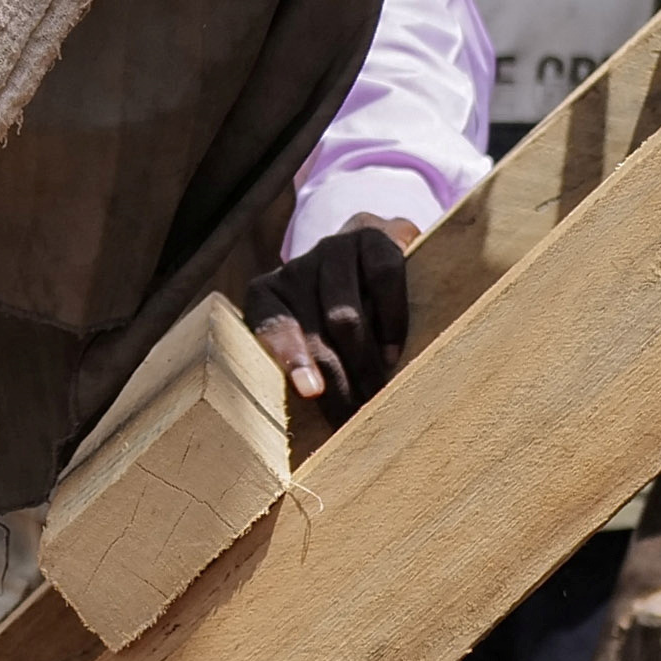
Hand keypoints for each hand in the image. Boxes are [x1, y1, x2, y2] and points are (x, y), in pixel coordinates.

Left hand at [255, 218, 422, 416]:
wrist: (372, 253)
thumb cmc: (335, 318)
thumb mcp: (312, 339)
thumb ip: (306, 367)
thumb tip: (320, 425)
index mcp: (267, 296)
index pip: (269, 326)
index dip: (289, 357)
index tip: (311, 391)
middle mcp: (295, 269)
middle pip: (313, 333)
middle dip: (337, 383)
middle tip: (355, 418)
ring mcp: (333, 248)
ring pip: (345, 314)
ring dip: (363, 361)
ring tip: (377, 393)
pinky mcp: (373, 235)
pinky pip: (383, 278)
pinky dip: (391, 321)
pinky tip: (393, 351)